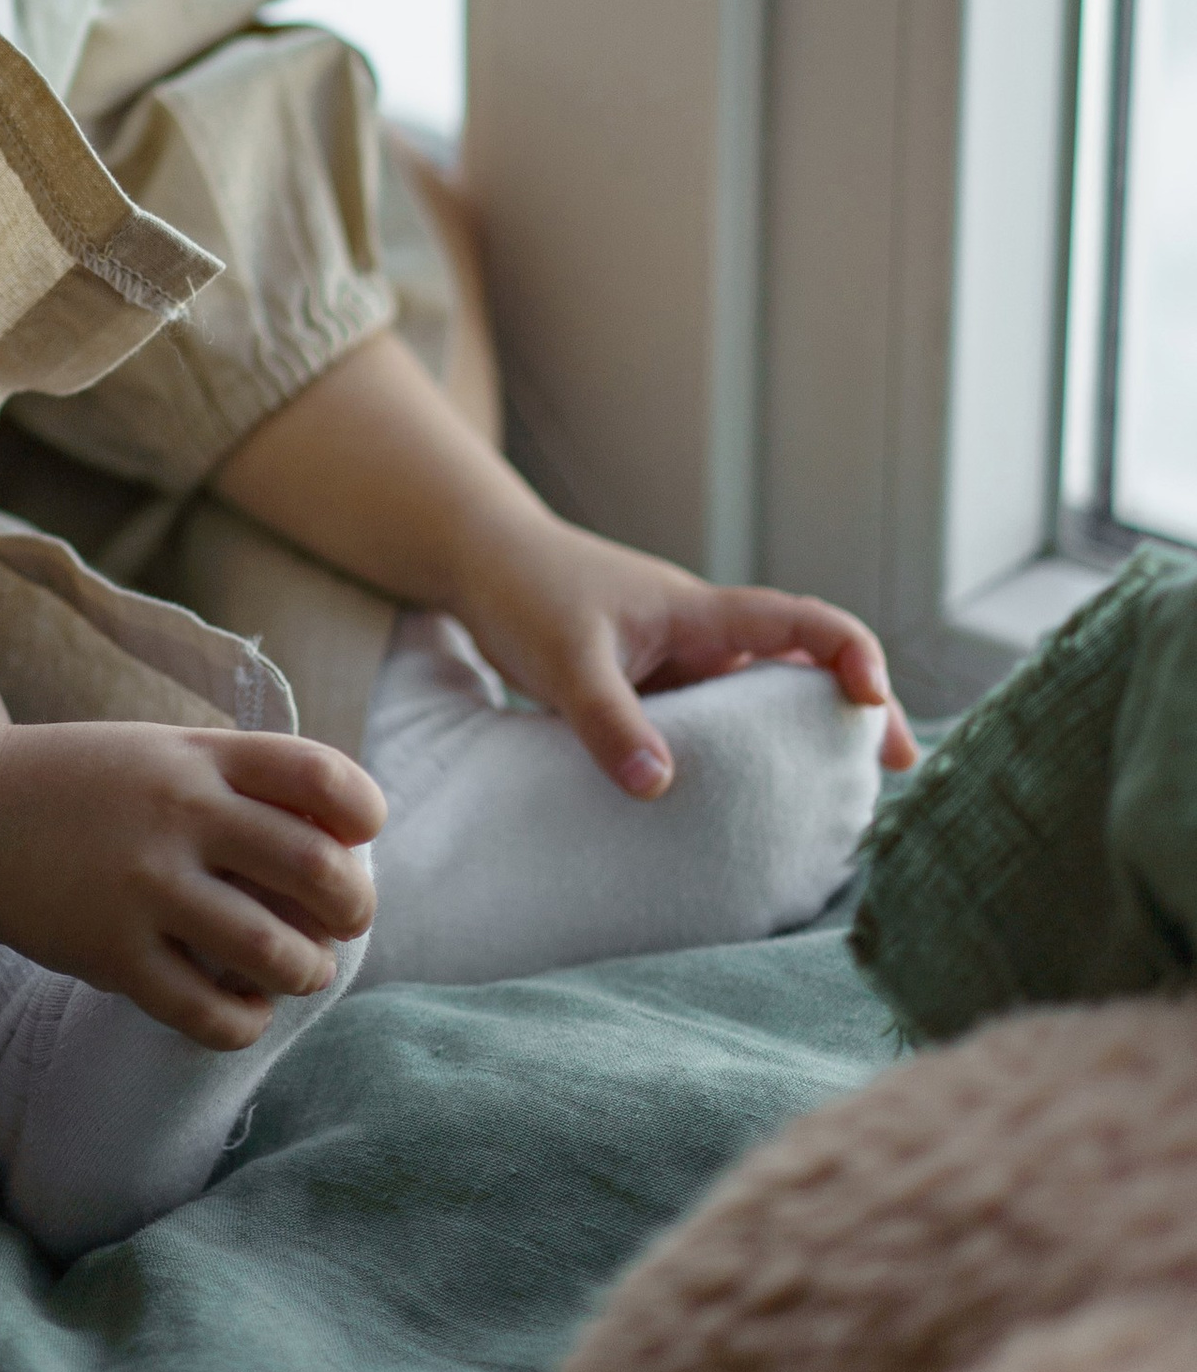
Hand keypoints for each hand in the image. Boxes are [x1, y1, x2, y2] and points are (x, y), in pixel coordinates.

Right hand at [0, 700, 383, 1045]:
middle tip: (342, 922)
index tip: (359, 838)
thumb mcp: (165, 752)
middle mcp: (180, 814)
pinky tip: (242, 1007)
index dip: (363, 813)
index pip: (322, 777)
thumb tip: (345, 845)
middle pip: (319, 870)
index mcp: (201, 757)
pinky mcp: (112, 954)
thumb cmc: (85, 787)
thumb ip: (245, 783)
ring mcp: (145, 886)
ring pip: (276, 953)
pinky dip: (245, 1020)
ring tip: (297, 969)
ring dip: (308, 971)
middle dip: (354, 908)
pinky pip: (210, 1012)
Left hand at [445, 509, 919, 796]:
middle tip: (892, 774)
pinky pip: (716, 727)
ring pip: (762, 703)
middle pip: (805, 670)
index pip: (802, 623)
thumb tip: (660, 787)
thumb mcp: (565, 657)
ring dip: (801, 742)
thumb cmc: (525, 591)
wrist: (480, 562)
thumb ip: (608, 720)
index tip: (874, 702)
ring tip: (836, 806)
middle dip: (854, 714)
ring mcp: (682, 665)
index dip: (851, 655)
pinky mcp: (654, 691)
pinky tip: (744, 809)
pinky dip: (742, 760)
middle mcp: (706, 639)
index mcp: (703, 614)